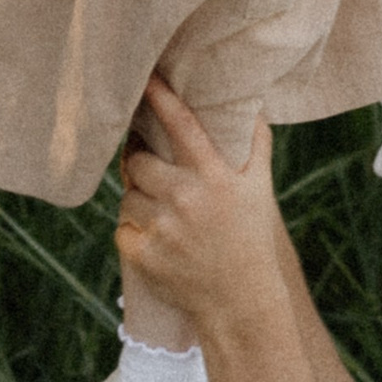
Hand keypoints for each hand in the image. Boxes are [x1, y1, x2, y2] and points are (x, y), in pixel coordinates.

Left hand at [116, 80, 286, 336]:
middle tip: (149, 169)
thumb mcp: (260, 190)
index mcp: (216, 177)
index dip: (161, 98)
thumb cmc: (250, 240)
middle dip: (140, 163)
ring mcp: (163, 228)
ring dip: (138, 200)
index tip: (144, 78)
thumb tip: (253, 103)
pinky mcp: (143, 255)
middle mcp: (187, 198)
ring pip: (127, 196)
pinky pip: (122, 228)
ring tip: (161, 213)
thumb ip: (255, 145)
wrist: (241, 303)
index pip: (183, 126)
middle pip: (138, 160)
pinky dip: (133, 231)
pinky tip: (154, 238)